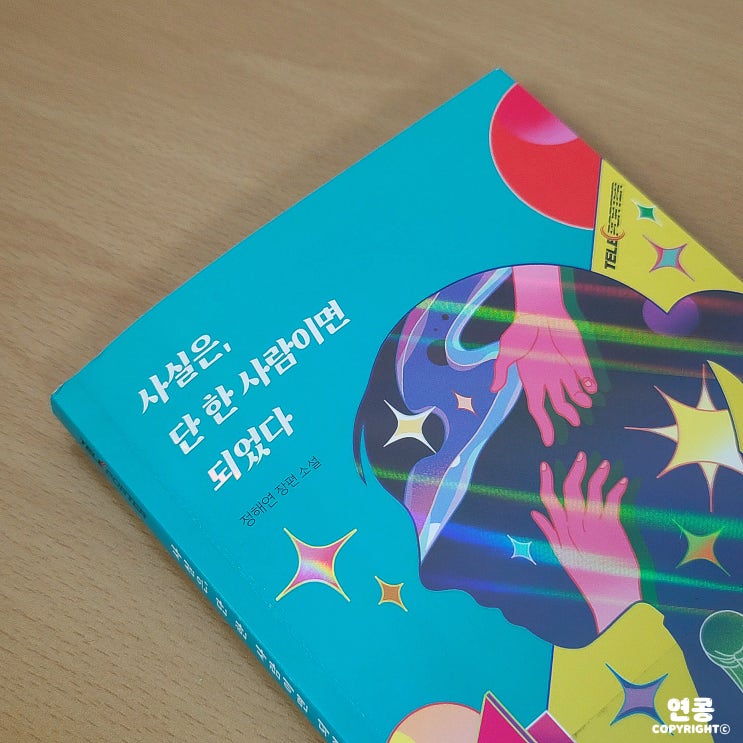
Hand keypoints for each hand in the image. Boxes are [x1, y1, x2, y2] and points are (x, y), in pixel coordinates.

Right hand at [491, 265, 595, 445]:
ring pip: (574, 393)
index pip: (538, 409)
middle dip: (567, 415)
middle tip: (576, 423)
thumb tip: (494, 389)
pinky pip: (585, 377)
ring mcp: (564, 370)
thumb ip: (501, 370)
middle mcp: (549, 379)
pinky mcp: (577, 360)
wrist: (539, 310)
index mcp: (531, 381)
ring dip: (580, 401)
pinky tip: (592, 388)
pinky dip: (590, 384)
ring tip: (585, 405)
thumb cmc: (520, 331)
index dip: (544, 425)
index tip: (549, 442)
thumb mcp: (506, 351)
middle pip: (559, 404)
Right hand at [531, 453, 640, 633]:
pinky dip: (617, 489)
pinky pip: (613, 502)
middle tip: (580, 456)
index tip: (545, 466)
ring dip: (598, 475)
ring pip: (593, 492)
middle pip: (572, 491)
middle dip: (575, 471)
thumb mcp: (562, 556)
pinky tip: (621, 480)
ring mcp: (595, 526)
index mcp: (562, 532)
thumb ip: (548, 532)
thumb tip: (534, 513)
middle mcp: (576, 526)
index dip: (546, 481)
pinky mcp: (614, 529)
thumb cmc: (587, 577)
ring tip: (604, 463)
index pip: (549, 500)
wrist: (612, 595)